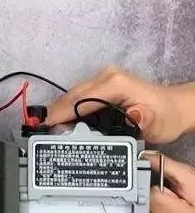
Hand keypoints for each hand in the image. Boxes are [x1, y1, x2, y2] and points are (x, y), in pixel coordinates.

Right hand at [46, 67, 194, 143]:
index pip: (79, 99)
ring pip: (71, 97)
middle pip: (70, 96)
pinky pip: (78, 98)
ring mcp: (101, 80)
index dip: (60, 114)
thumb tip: (131, 116)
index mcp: (115, 83)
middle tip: (39, 134)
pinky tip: (59, 124)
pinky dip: (66, 110)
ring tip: (44, 131)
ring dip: (58, 113)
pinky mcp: (100, 87)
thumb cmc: (165, 115)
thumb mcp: (156, 122)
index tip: (44, 128)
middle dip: (54, 114)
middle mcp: (105, 77)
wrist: (174, 107)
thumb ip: (142, 120)